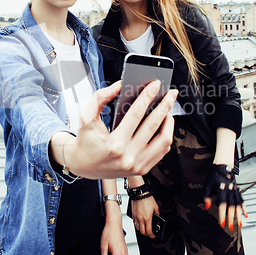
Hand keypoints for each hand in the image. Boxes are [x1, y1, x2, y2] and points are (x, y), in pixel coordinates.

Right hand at [51, 81, 177, 178]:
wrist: (83, 166)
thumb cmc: (86, 140)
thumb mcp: (86, 117)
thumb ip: (100, 98)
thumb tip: (119, 85)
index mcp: (114, 145)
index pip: (136, 114)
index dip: (147, 96)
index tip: (156, 85)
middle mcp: (128, 157)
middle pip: (153, 125)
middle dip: (164, 105)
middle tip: (171, 93)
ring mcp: (137, 166)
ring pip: (163, 140)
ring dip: (169, 122)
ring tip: (168, 109)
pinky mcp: (143, 169)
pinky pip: (162, 151)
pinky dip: (166, 135)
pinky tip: (164, 124)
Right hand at [131, 196, 158, 238]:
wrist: (140, 193)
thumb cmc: (148, 199)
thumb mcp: (156, 207)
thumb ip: (157, 214)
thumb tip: (157, 218)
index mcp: (148, 218)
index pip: (149, 231)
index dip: (152, 235)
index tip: (153, 235)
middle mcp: (141, 219)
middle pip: (143, 232)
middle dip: (147, 234)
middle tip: (149, 232)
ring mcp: (136, 217)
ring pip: (138, 228)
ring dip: (141, 229)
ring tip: (144, 227)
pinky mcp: (133, 214)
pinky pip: (134, 222)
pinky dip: (137, 224)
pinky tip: (140, 222)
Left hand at [203, 164, 247, 230]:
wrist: (223, 167)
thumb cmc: (214, 176)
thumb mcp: (207, 185)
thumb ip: (206, 196)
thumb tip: (207, 206)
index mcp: (222, 190)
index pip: (222, 205)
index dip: (222, 215)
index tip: (222, 223)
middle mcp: (229, 191)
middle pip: (231, 207)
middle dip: (231, 218)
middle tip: (231, 227)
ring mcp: (234, 191)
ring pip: (238, 205)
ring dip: (239, 216)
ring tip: (241, 224)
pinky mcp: (237, 191)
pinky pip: (242, 200)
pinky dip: (244, 208)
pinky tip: (246, 215)